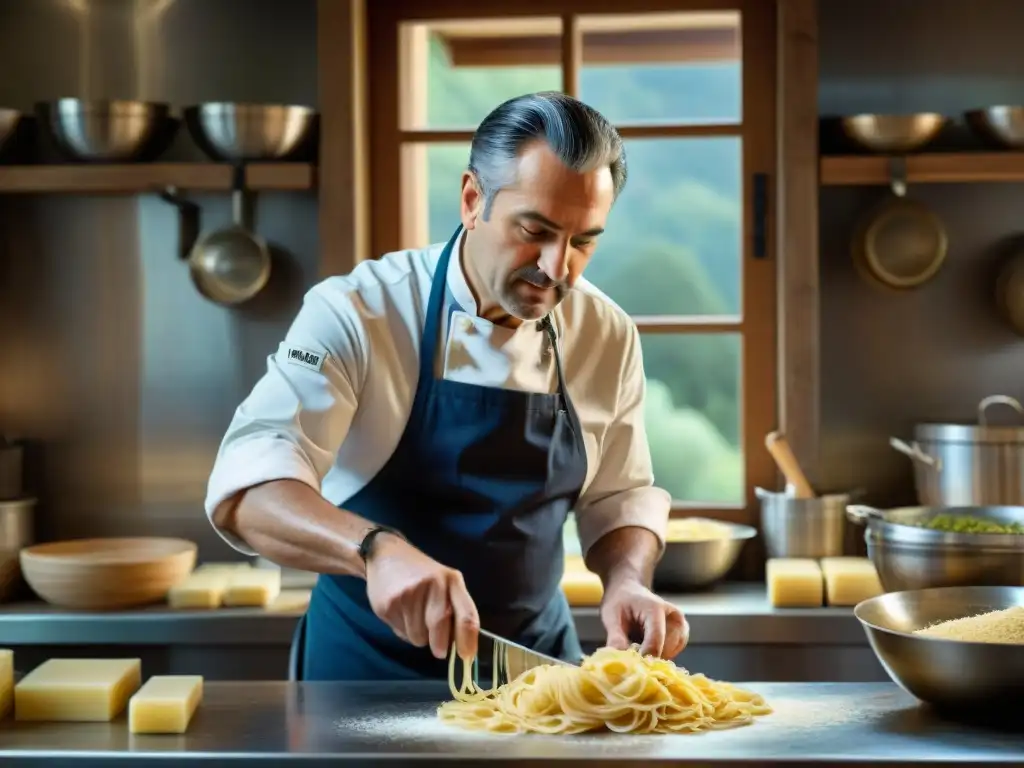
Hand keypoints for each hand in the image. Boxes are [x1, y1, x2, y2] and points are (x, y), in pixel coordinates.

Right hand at [364, 535, 479, 660]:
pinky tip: (401, 612)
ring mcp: (408, 595)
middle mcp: (432, 585)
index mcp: (452, 580)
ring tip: (414, 615)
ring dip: (420, 636)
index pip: (466, 615)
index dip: (468, 640)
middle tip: (438, 648)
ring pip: (419, 637)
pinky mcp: (388, 605)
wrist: (386, 555)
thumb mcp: (445, 581)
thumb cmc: (422, 573)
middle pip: (440, 630)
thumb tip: (463, 646)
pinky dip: (404, 630)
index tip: (466, 656)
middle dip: (440, 645)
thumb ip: (456, 608)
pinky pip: (401, 634)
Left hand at [600, 579, 688, 658]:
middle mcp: (674, 616)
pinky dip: (660, 654)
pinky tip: (647, 645)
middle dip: (647, 657)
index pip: (656, 640)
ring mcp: (681, 624)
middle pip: (665, 649)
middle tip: (630, 654)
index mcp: (656, 608)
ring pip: (670, 654)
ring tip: (638, 645)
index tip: (630, 666)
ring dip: (653, 656)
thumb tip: (622, 663)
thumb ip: (616, 639)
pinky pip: (673, 653)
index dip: (643, 657)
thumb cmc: (620, 601)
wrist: (629, 590)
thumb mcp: (610, 616)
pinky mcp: (682, 633)